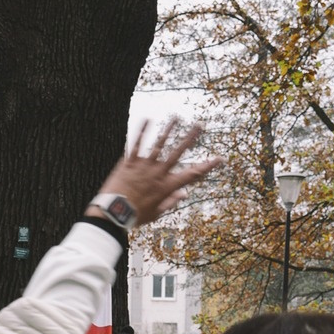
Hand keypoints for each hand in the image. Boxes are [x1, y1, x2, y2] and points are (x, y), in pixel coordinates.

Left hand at [92, 118, 216, 226]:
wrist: (113, 214)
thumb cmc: (135, 216)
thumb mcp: (156, 213)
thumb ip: (171, 202)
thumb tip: (184, 194)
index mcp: (168, 186)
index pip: (193, 174)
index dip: (208, 166)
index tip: (220, 159)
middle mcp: (158, 172)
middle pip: (178, 152)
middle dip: (191, 137)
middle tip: (200, 125)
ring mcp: (144, 166)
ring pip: (159, 144)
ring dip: (169, 129)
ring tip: (177, 117)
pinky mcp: (129, 162)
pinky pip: (136, 144)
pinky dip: (141, 131)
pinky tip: (147, 119)